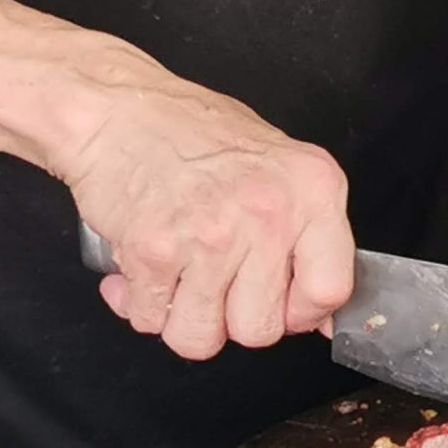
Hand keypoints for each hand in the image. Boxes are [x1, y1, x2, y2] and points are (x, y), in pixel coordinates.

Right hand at [57, 72, 354, 359]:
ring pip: (202, 338)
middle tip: (217, 284)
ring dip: (183, 320)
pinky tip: (141, 274)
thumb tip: (327, 316)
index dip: (302, 313)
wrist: (117, 110)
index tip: (282, 305)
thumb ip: (310, 236)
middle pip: (261, 329)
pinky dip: (140, 306)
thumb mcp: (280, 168)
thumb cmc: (195, 134)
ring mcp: (211, 237)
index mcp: (313, 190)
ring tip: (178, 281)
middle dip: (233, 319)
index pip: (331, 289)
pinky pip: (151, 320)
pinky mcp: (154, 252)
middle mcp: (269, 215)